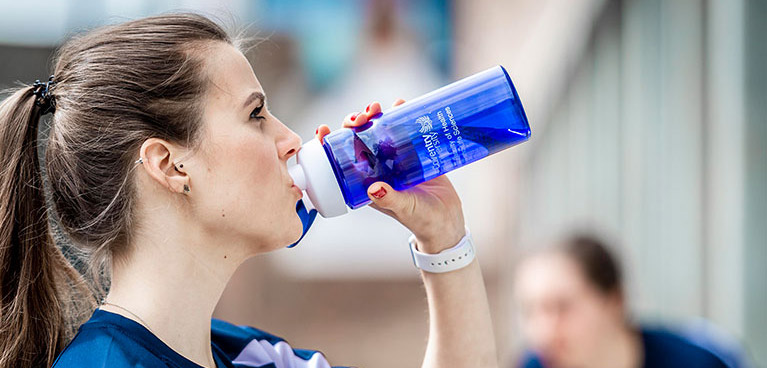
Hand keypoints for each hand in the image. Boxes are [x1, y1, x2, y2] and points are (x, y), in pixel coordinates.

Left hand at [315, 100, 465, 253]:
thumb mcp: (404, 208)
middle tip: (362, 116)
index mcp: (366, 182)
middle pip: (358, 139)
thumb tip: (373, 188)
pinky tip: (401, 104)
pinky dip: (401, 116)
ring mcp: (396, 159)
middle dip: (355, 123)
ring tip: (377, 108)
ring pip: (379, 132)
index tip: (323, 130)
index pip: (341, 160)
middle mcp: (377, 168)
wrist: (447, 221)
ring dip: (375, 117)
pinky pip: (404, 130)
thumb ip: (390, 199)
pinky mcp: (415, 153)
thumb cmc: (421, 220)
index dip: (329, 144)